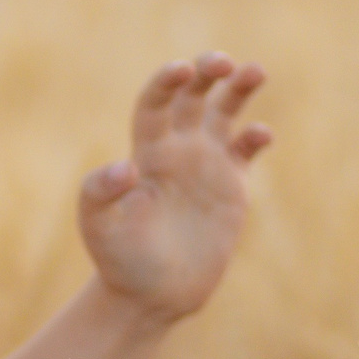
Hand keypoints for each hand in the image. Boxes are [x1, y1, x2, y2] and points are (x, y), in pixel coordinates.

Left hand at [78, 53, 272, 322]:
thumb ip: (100, 193)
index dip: (166, 83)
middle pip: (192, 97)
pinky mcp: (230, 188)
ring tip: (255, 70)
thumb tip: (125, 167)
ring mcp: (204, 167)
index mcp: (144, 152)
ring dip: (238, 89)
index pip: (154, 104)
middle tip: (222, 63)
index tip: (181, 70)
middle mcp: (175, 151)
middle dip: (206, 73)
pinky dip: (255, 136)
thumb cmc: (119, 260)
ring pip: (223, 114)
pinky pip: (244, 151)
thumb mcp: (98, 227)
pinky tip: (260, 134)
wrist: (151, 295)